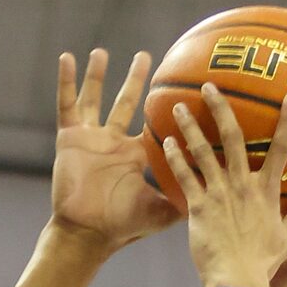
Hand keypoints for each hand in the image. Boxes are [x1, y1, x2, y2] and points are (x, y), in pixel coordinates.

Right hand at [51, 49, 179, 251]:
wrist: (87, 234)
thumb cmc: (122, 227)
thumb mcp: (160, 212)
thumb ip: (185, 200)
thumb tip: (220, 198)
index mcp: (134, 155)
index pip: (152, 124)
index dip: (164, 109)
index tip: (181, 87)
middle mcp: (112, 142)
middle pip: (126, 103)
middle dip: (135, 80)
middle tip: (146, 55)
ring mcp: (89, 138)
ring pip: (94, 98)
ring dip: (97, 75)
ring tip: (101, 52)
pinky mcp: (69, 138)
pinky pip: (66, 104)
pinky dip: (65, 81)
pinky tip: (66, 57)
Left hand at [162, 87, 286, 286]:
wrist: (237, 279)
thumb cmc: (262, 261)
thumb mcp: (284, 238)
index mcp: (266, 189)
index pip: (281, 148)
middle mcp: (242, 184)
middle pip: (232, 137)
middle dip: (220, 108)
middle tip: (208, 86)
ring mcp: (218, 193)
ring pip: (203, 151)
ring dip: (190, 126)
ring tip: (177, 106)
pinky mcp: (198, 207)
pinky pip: (185, 177)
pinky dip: (175, 158)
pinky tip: (165, 142)